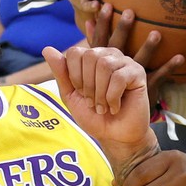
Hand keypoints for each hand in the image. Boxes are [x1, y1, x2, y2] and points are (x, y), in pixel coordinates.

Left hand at [43, 44, 155, 161]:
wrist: (114, 136)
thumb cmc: (94, 116)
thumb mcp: (71, 96)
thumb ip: (61, 73)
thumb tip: (47, 49)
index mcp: (92, 58)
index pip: (75, 52)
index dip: (74, 76)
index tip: (82, 93)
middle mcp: (109, 55)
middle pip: (90, 56)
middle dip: (87, 85)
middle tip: (93, 102)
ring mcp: (125, 62)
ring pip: (105, 65)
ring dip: (100, 92)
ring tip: (103, 106)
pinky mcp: (138, 73)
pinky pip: (119, 77)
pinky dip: (112, 97)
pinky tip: (115, 107)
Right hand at [86, 3, 185, 91]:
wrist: (116, 127)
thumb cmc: (103, 96)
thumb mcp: (90, 73)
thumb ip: (86, 50)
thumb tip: (78, 29)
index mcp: (103, 64)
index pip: (101, 40)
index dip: (102, 23)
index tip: (107, 5)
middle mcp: (116, 69)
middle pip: (118, 46)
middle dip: (123, 29)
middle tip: (130, 12)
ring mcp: (131, 77)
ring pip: (140, 59)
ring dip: (149, 46)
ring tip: (156, 33)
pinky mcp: (145, 87)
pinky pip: (160, 76)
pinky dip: (170, 67)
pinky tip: (181, 57)